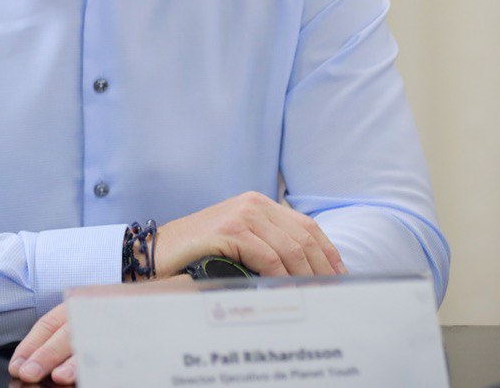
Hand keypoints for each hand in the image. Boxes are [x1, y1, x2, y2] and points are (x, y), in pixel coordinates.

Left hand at [9, 276, 196, 382]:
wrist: (181, 290)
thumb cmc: (135, 306)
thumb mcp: (98, 311)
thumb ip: (75, 328)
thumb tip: (38, 358)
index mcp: (86, 300)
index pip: (53, 320)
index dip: (33, 341)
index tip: (18, 362)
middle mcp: (101, 305)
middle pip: (69, 329)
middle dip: (46, 353)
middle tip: (27, 371)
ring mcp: (122, 315)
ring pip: (95, 338)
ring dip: (75, 360)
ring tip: (58, 376)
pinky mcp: (142, 329)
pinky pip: (122, 347)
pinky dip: (107, 363)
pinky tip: (95, 375)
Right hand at [155, 192, 345, 277]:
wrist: (159, 251)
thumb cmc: (200, 252)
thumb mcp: (240, 242)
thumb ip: (268, 245)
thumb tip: (306, 272)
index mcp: (260, 203)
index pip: (308, 226)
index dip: (328, 252)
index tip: (340, 276)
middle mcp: (254, 203)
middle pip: (304, 237)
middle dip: (321, 268)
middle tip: (331, 293)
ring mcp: (242, 214)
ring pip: (289, 249)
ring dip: (305, 277)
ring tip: (313, 297)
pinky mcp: (230, 229)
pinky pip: (268, 257)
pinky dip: (281, 278)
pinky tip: (285, 292)